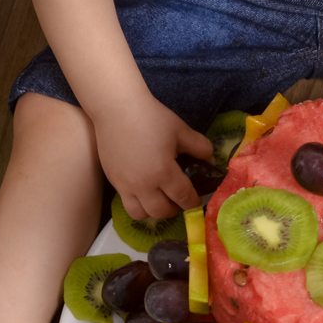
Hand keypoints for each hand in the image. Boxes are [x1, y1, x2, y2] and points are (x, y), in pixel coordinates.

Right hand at [95, 96, 212, 220]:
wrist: (116, 108)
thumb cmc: (151, 117)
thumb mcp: (181, 130)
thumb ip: (200, 147)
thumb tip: (210, 160)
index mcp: (163, 173)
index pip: (183, 197)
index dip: (192, 201)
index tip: (195, 200)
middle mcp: (143, 185)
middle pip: (162, 212)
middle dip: (174, 209)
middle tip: (177, 199)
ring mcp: (125, 185)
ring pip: (141, 214)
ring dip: (153, 211)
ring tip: (158, 198)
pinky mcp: (113, 181)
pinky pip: (126, 203)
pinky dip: (138, 202)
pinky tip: (144, 188)